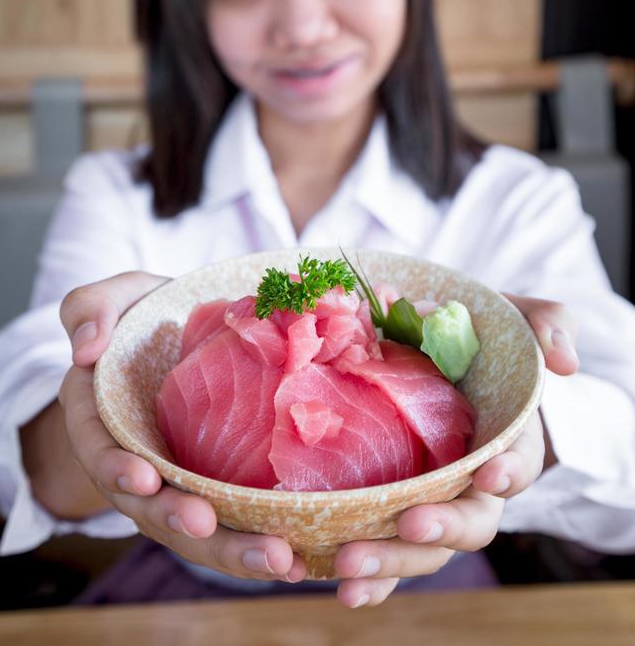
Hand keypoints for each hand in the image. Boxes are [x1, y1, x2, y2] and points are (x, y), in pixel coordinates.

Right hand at [59, 271, 305, 582]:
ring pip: (195, 530)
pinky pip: (234, 523)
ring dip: (230, 551)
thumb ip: (90, 308)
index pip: (98, 450)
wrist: (190, 333)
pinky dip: (261, 545)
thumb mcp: (119, 297)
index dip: (115, 469)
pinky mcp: (219, 487)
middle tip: (205, 525)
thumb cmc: (150, 314)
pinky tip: (300, 561)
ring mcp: (179, 481)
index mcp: (100, 420)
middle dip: (176, 521)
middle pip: (148, 507)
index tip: (144, 479)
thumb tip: (84, 349)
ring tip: (276, 559)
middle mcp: (135, 462)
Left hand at [333, 295, 579, 607]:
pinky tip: (343, 588)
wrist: (432, 352)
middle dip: (444, 527)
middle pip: (471, 520)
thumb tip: (563, 361)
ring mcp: (434, 501)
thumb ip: (546, 323)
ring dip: (393, 562)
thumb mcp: (513, 318)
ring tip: (352, 563)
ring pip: (426, 548)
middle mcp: (473, 482)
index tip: (489, 470)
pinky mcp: (395, 512)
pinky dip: (373, 579)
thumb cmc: (480, 340)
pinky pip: (388, 553)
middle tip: (411, 524)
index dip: (509, 470)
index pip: (518, 462)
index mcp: (505, 440)